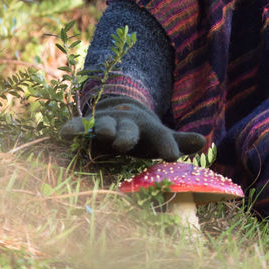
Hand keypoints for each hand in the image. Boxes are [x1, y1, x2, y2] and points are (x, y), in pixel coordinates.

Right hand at [60, 95, 206, 160]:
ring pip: (104, 125)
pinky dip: (73, 128)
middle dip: (126, 136)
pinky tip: (64, 133)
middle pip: (129, 130)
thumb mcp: (159, 137)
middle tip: (124, 144)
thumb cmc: (142, 134)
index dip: (167, 146)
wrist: (118, 110)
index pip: (161, 137)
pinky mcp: (87, 124)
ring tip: (102, 133)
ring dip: (103, 128)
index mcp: (148, 129)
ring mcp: (107, 122)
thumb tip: (204, 141)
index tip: (174, 157)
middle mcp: (127, 124)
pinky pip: (79, 125)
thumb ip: (178, 140)